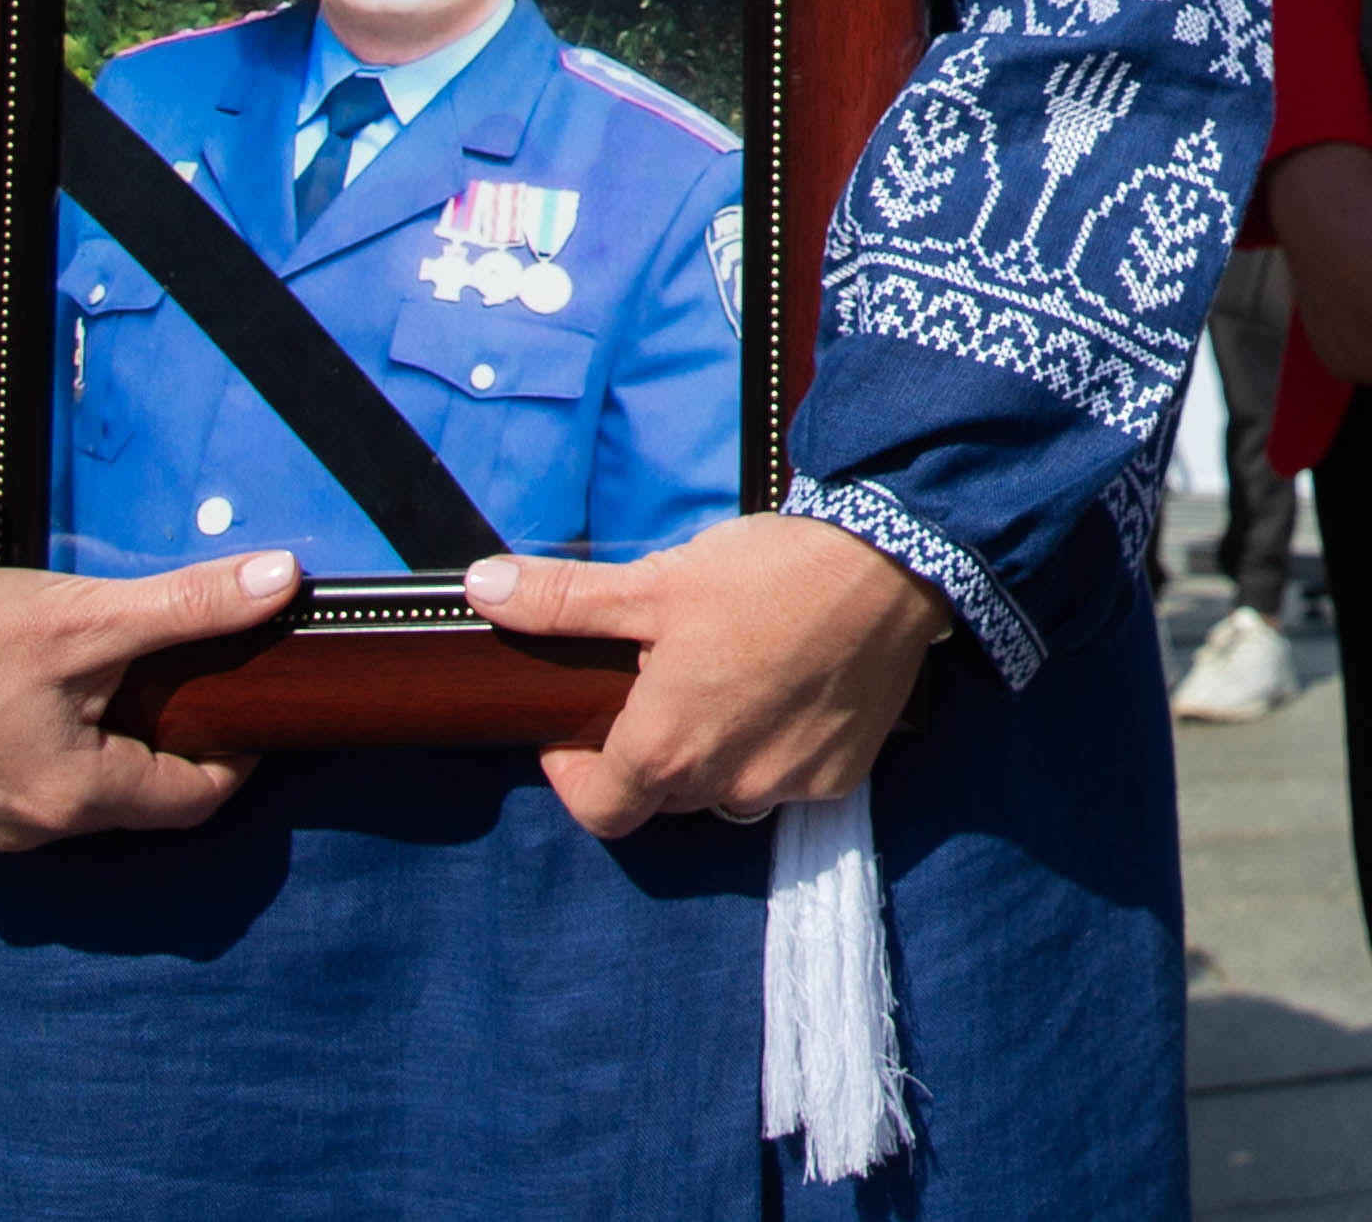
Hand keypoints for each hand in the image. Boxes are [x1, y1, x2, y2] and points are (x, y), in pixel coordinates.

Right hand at [0, 553, 290, 856]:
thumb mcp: (84, 615)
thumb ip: (191, 606)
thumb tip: (283, 580)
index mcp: (71, 797)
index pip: (194, 801)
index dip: (233, 758)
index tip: (241, 715)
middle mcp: (18, 837)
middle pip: (127, 804)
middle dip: (155, 750)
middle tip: (159, 688)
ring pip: (61, 807)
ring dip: (85, 760)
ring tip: (80, 695)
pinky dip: (20, 769)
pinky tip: (9, 717)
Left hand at [464, 515, 952, 838]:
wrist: (893, 562)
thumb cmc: (766, 573)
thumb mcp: (655, 581)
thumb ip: (561, 600)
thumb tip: (478, 588)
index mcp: (666, 749)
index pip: (598, 810)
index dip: (576, 776)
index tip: (580, 731)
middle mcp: (724, 786)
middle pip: (663, 796)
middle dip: (652, 752)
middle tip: (664, 684)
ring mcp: (788, 785)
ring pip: (727, 790)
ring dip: (716, 755)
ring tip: (731, 685)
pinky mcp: (842, 774)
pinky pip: (790, 779)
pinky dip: (779, 749)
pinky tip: (790, 691)